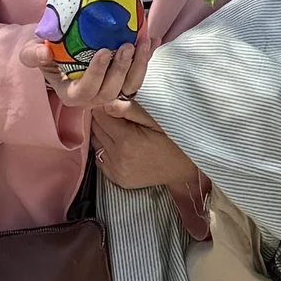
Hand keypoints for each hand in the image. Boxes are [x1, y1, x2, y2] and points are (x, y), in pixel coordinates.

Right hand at [25, 35, 142, 112]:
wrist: (59, 47)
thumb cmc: (46, 51)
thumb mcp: (32, 51)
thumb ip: (33, 55)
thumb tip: (44, 53)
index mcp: (72, 94)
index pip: (85, 91)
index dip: (96, 74)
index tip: (103, 51)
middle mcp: (95, 97)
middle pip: (111, 91)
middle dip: (121, 69)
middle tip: (127, 45)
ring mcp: (112, 89)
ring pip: (130, 86)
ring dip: (140, 65)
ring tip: (143, 42)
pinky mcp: (125, 79)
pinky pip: (139, 73)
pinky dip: (148, 57)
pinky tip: (155, 40)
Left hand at [91, 103, 211, 239]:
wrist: (184, 167)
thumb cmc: (172, 139)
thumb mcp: (154, 119)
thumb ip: (129, 109)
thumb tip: (106, 102)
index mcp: (126, 139)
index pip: (100, 115)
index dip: (104, 106)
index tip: (112, 102)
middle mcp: (118, 157)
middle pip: (96, 129)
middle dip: (102, 118)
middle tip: (116, 114)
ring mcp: (117, 171)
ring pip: (96, 143)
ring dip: (102, 134)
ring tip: (118, 128)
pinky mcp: (118, 179)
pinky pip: (100, 159)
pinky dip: (105, 149)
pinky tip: (118, 144)